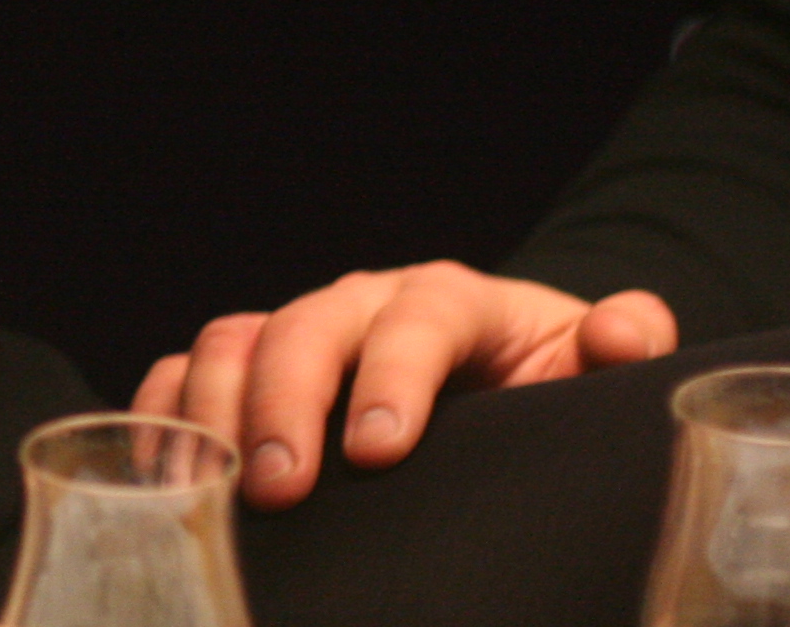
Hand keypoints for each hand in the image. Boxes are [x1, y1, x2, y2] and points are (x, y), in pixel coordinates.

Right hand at [132, 262, 677, 506]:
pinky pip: (182, 370)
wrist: (503, 381)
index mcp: (451, 299)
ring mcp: (298, 329)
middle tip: (281, 488)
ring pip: (231, 340)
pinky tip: (162, 470)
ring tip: (219, 489)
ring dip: (215, 411)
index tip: (380, 449)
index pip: (416, 318)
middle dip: (285, 405)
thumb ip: (623, 345)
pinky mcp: (252, 368)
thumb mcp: (591, 367)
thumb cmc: (547, 384)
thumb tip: (627, 333)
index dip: (392, 375)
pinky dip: (162, 412)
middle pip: (304, 327)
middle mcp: (362, 302)